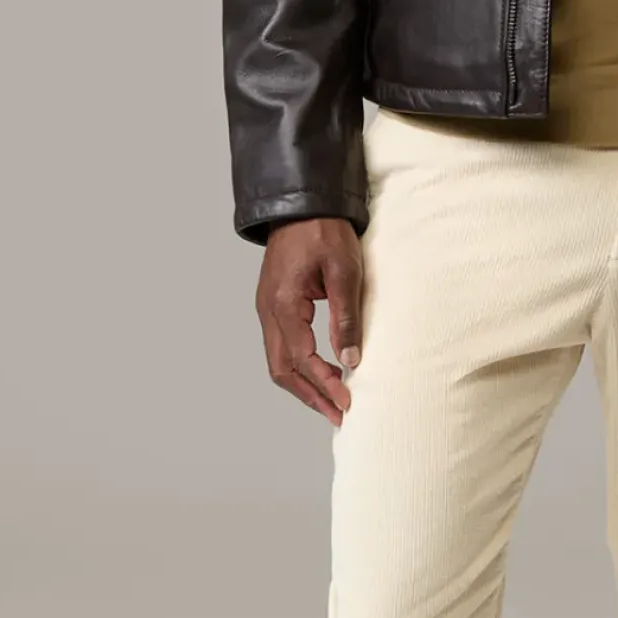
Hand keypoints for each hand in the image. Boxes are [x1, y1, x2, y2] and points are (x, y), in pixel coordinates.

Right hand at [256, 218, 363, 425]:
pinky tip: (319, 373)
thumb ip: (346, 318)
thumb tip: (350, 360)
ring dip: (303, 385)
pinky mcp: (274, 305)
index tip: (348, 401)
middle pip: (283, 370)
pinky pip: (281, 346)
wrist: (303, 203)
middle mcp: (268, 311)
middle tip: (338, 414)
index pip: (303, 359)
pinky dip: (299, 367)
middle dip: (310, 396)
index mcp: (283, 304)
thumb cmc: (324, 231)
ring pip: (279, 361)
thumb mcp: (345, 272)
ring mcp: (267, 309)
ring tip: (330, 402)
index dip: (325, 384)